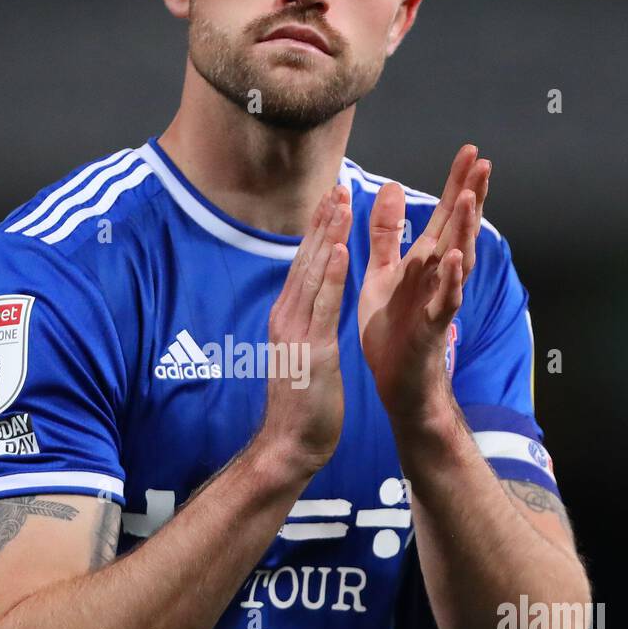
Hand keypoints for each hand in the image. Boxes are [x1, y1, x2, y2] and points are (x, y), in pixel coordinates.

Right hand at [258, 183, 352, 475]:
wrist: (290, 444)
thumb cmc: (302, 404)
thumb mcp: (303, 354)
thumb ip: (306, 325)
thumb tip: (311, 306)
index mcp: (288, 317)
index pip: (304, 265)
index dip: (318, 231)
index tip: (331, 200)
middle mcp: (287, 317)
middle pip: (305, 259)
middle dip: (322, 221)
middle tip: (337, 184)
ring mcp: (296, 332)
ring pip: (312, 274)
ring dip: (327, 236)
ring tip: (340, 202)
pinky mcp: (311, 350)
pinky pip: (322, 306)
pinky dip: (329, 275)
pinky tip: (338, 250)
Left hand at [358, 144, 489, 427]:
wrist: (395, 380)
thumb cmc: (392, 329)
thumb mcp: (383, 272)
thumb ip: (388, 233)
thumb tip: (395, 187)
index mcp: (424, 261)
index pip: (446, 215)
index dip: (458, 184)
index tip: (470, 152)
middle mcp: (438, 276)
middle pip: (459, 229)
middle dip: (471, 196)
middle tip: (483, 162)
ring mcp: (438, 300)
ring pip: (457, 260)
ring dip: (465, 231)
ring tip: (470, 199)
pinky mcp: (431, 326)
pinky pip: (445, 300)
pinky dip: (451, 280)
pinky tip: (453, 258)